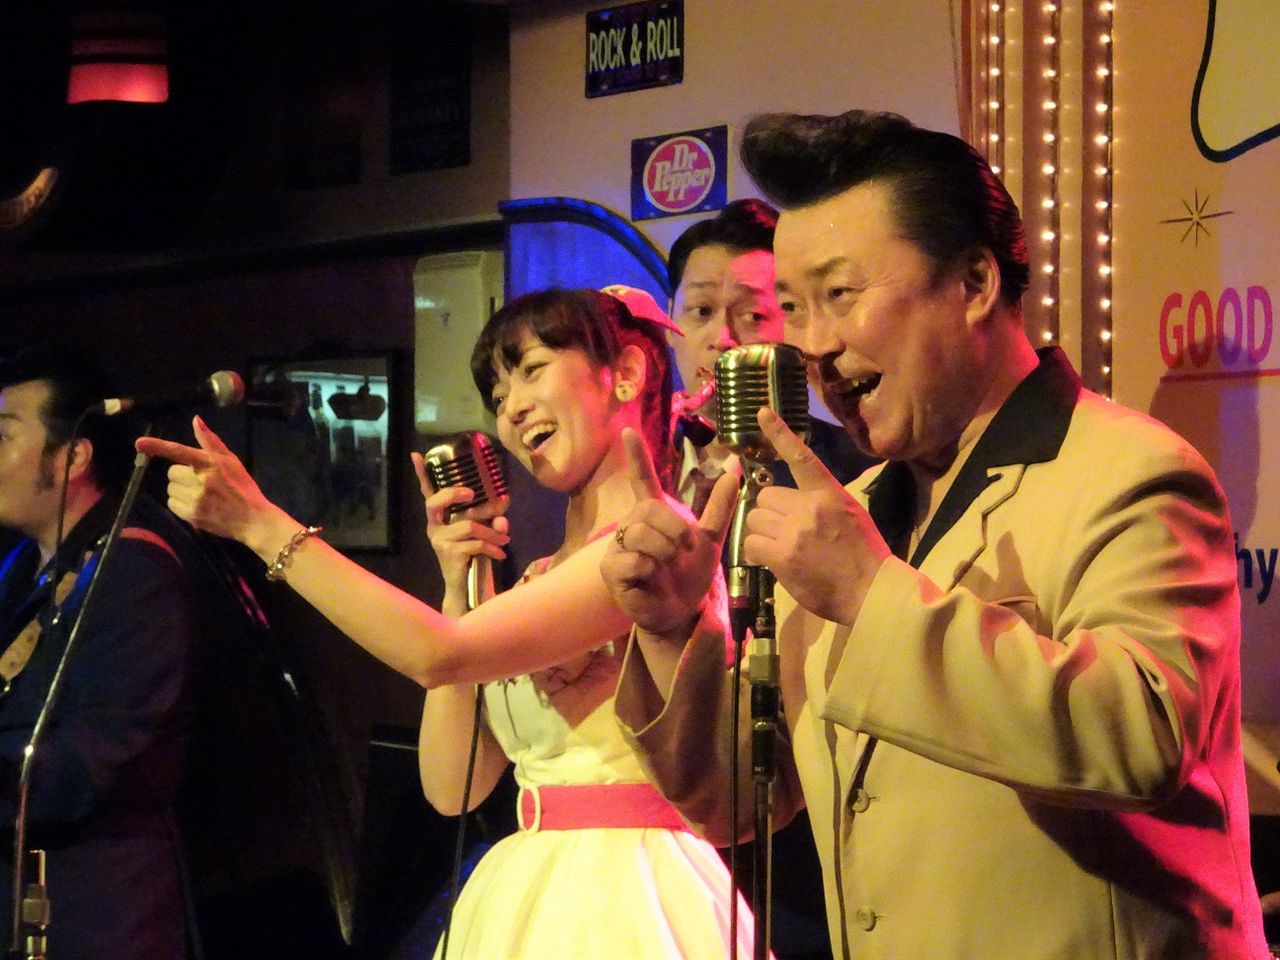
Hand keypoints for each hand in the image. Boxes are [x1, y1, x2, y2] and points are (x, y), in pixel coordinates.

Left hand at [136, 416, 283, 554]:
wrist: (253, 518)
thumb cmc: (242, 486)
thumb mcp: (231, 460)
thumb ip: (210, 441)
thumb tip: (196, 420)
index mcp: (210, 463)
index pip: (179, 451)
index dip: (158, 446)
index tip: (139, 443)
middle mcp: (200, 480)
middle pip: (172, 472)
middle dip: (182, 475)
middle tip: (200, 481)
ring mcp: (195, 499)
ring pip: (171, 489)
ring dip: (181, 490)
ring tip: (201, 495)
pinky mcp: (191, 515)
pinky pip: (172, 504)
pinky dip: (181, 504)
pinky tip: (197, 505)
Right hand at [410, 451, 510, 594]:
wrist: (466, 587)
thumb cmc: (472, 554)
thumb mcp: (483, 532)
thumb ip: (492, 520)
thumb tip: (503, 513)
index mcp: (440, 516)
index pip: (428, 492)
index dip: (421, 474)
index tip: (416, 455)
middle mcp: (434, 525)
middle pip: (435, 502)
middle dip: (454, 493)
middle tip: (471, 493)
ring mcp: (439, 540)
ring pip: (468, 525)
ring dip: (492, 532)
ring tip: (505, 539)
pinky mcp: (448, 553)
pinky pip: (475, 543)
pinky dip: (492, 547)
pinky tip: (500, 554)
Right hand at [600, 428, 737, 637]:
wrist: (682, 612)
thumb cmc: (691, 576)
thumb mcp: (710, 539)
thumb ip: (720, 506)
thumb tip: (735, 466)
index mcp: (654, 516)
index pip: (643, 480)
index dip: (637, 457)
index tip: (629, 431)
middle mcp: (631, 526)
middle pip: (649, 510)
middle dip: (674, 528)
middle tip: (686, 548)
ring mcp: (618, 548)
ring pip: (640, 535)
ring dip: (665, 551)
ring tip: (670, 566)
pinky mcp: (613, 570)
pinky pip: (633, 559)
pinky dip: (650, 569)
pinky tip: (652, 579)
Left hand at [745, 407, 889, 624]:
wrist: (871, 591)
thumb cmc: (865, 555)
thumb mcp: (850, 515)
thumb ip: (822, 502)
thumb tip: (796, 502)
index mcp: (829, 493)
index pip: (801, 457)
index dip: (780, 433)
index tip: (761, 412)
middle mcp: (810, 506)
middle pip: (765, 497)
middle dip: (770, 514)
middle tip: (785, 533)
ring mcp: (794, 531)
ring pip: (754, 519)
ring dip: (763, 534)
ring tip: (783, 549)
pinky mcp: (783, 555)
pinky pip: (751, 544)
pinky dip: (757, 554)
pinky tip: (775, 562)